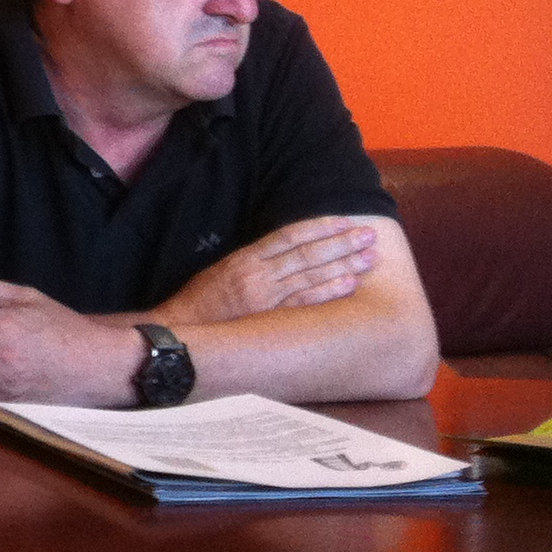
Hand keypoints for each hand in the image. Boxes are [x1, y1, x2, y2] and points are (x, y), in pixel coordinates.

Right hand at [154, 217, 376, 325]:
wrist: (182, 330)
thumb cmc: (201, 301)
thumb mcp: (222, 270)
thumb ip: (253, 261)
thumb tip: (286, 253)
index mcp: (245, 258)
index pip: (288, 236)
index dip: (318, 227)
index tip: (343, 221)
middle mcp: (257, 274)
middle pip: (307, 253)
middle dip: (341, 243)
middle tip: (369, 235)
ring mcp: (265, 296)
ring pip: (310, 275)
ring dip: (343, 265)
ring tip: (369, 257)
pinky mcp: (268, 317)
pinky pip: (304, 302)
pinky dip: (327, 291)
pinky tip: (349, 284)